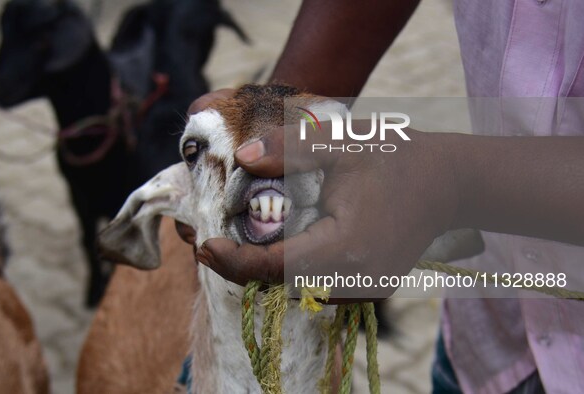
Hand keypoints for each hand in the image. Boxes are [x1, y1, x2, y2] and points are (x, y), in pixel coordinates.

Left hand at [194, 125, 459, 298]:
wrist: (449, 183)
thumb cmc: (399, 158)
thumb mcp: (344, 143)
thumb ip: (291, 148)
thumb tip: (243, 157)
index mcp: (345, 246)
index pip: (275, 267)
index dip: (235, 261)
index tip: (205, 246)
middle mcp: (354, 278)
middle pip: (282, 284)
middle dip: (242, 267)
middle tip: (212, 244)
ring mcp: (364, 287)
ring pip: (299, 289)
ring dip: (266, 271)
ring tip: (237, 246)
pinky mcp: (369, 285)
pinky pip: (319, 286)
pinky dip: (292, 272)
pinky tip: (279, 249)